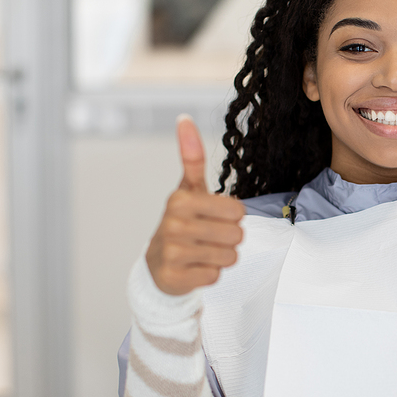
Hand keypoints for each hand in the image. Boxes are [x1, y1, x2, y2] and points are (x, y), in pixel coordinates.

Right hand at [145, 115, 245, 295]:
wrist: (158, 263)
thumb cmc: (182, 221)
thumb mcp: (188, 188)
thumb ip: (191, 156)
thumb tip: (185, 118)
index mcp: (181, 199)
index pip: (237, 210)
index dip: (232, 216)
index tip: (213, 217)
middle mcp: (173, 224)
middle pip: (237, 235)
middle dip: (229, 238)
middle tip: (209, 237)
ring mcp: (172, 252)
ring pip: (229, 257)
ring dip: (222, 257)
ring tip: (203, 252)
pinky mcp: (175, 277)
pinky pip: (216, 276)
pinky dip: (210, 273)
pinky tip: (195, 267)